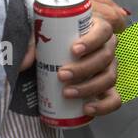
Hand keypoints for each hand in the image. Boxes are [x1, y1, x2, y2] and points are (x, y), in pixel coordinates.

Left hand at [20, 0, 125, 119]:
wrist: (54, 55)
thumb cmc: (52, 39)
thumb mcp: (42, 34)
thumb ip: (31, 43)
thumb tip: (23, 63)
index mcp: (96, 28)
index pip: (103, 31)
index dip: (92, 40)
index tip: (74, 50)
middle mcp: (107, 48)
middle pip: (106, 57)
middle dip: (84, 68)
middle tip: (62, 75)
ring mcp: (109, 69)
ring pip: (109, 78)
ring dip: (89, 87)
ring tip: (67, 92)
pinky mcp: (107, 88)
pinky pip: (114, 99)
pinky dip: (104, 106)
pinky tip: (87, 109)